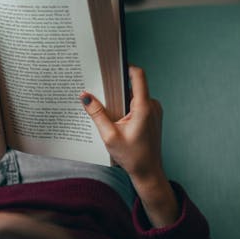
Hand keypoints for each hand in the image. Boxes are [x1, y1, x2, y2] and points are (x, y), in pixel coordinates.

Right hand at [81, 66, 164, 183]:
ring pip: (136, 95)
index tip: (111, 66)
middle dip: (117, 87)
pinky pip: (139, 104)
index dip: (125, 66)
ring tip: (108, 109)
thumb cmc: (132, 157)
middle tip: (101, 90)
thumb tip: (84, 96)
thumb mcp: (109, 136)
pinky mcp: (153, 116)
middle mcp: (152, 106)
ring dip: (121, 99)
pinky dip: (127, 107)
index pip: (138, 75)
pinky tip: (116, 118)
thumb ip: (97, 114)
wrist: (148, 172)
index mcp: (144, 107)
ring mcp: (154, 111)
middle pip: (133, 85)